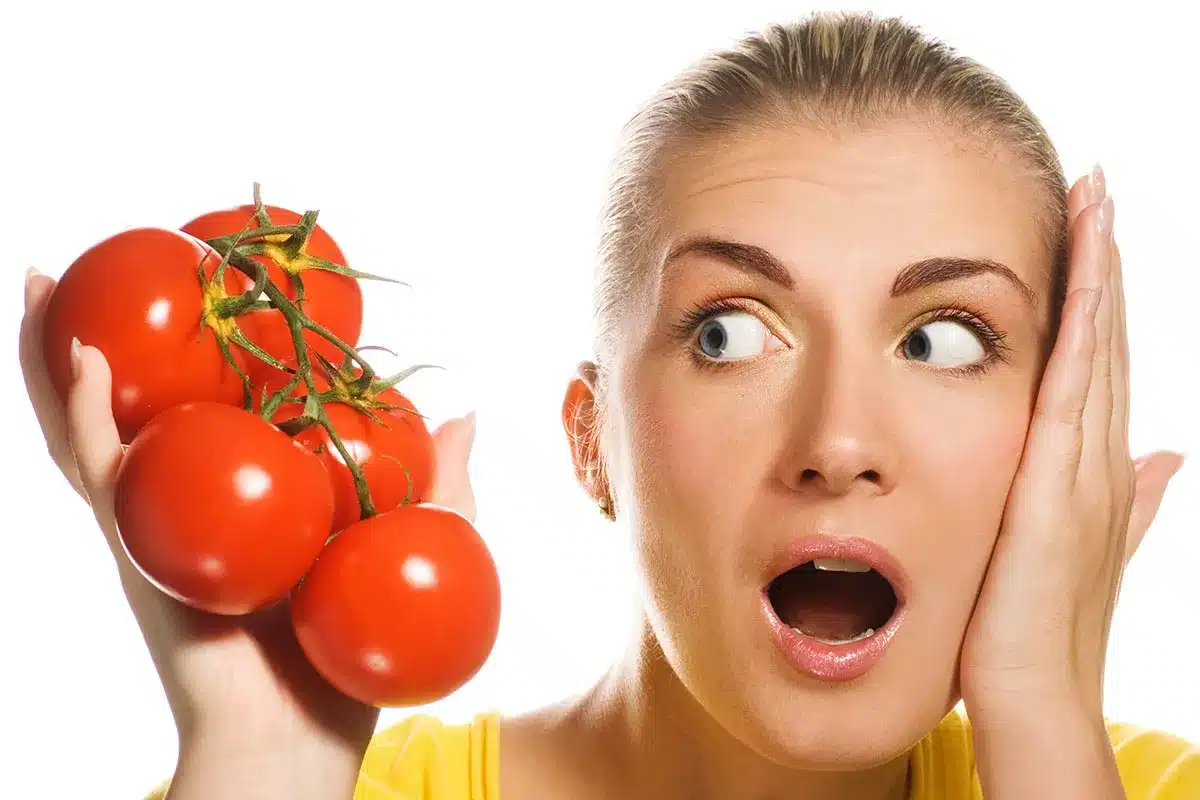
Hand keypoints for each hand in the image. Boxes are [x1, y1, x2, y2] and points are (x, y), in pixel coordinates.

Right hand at [19, 268, 478, 765]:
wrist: (299, 749)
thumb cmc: (351, 664)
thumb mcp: (412, 552)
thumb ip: (437, 484)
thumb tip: (465, 412)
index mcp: (243, 503)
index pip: (209, 412)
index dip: (191, 353)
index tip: (192, 284)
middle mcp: (185, 507)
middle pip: (132, 408)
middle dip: (97, 340)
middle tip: (82, 270)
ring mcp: (153, 528)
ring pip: (90, 428)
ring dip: (58, 356)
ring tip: (42, 283)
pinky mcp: (137, 557)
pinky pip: (101, 477)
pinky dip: (83, 416)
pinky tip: (78, 359)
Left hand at [958, 167, 1184, 718]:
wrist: (1035, 691)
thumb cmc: (1038, 625)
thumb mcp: (1082, 545)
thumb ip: (1128, 499)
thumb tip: (1168, 458)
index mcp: (1095, 467)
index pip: (1100, 359)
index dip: (1101, 292)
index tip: (1095, 228)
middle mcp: (1100, 460)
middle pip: (1106, 340)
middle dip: (1104, 262)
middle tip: (1099, 186)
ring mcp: (1084, 472)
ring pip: (1097, 353)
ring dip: (1098, 277)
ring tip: (1097, 205)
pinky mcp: (1055, 491)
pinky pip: (1072, 398)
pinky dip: (1081, 338)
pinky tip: (1083, 287)